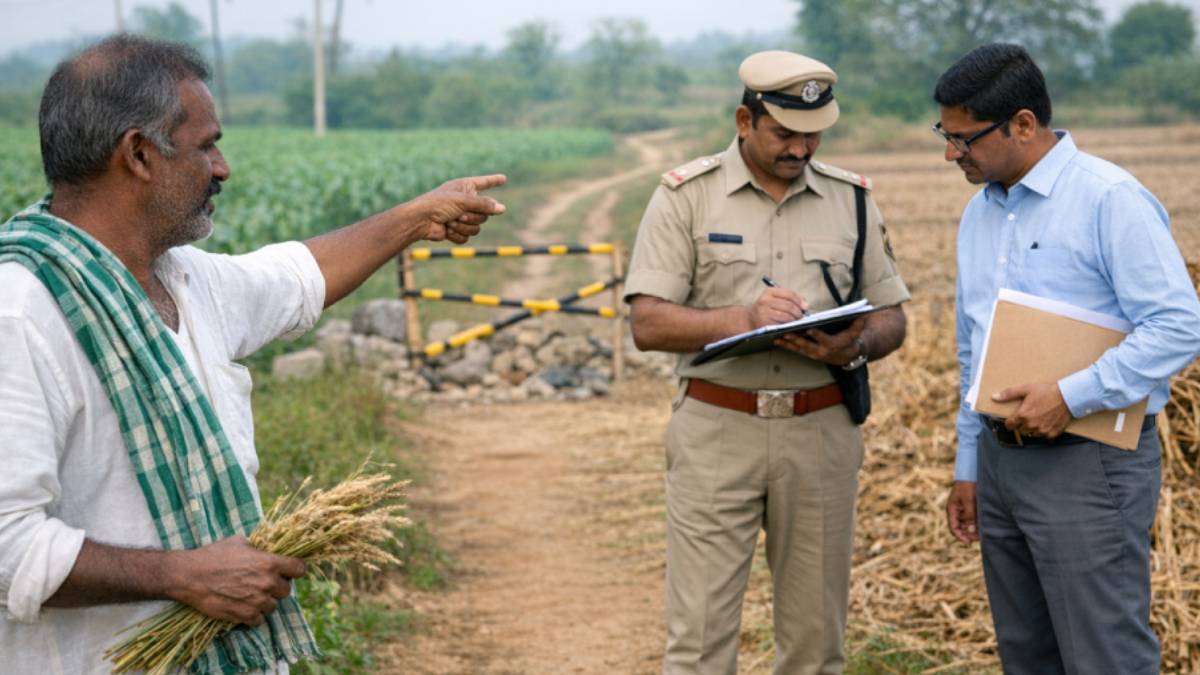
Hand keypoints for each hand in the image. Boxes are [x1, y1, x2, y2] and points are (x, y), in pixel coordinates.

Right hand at [165, 536, 305, 625]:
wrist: (189, 576)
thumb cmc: (213, 555)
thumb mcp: (239, 542)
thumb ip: (259, 549)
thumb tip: (268, 551)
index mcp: (269, 562)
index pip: (299, 569)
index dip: (294, 570)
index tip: (289, 571)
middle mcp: (267, 583)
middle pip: (286, 590)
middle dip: (277, 587)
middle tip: (262, 583)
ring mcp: (257, 601)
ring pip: (273, 606)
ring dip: (264, 602)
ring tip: (249, 595)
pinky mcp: (244, 615)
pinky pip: (259, 620)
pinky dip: (253, 615)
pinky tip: (243, 606)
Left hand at [418, 174, 506, 243]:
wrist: (421, 220)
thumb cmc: (438, 204)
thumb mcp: (463, 200)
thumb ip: (484, 204)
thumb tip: (502, 209)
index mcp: (466, 187)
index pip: (484, 183)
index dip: (494, 181)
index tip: (503, 178)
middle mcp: (466, 201)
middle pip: (485, 213)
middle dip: (472, 216)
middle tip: (459, 214)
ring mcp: (462, 217)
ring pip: (477, 227)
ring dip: (464, 226)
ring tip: (450, 221)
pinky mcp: (457, 230)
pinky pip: (468, 236)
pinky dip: (457, 234)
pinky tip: (447, 230)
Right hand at [747, 287, 807, 327]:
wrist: (750, 318)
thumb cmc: (767, 307)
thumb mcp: (774, 298)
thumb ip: (790, 298)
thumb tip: (805, 305)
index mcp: (769, 292)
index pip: (789, 294)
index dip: (799, 301)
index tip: (805, 307)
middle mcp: (765, 301)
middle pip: (789, 306)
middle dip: (798, 312)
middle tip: (801, 316)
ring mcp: (764, 312)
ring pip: (786, 316)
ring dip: (794, 320)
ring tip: (796, 321)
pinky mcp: (764, 323)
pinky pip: (781, 324)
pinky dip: (788, 325)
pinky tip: (789, 325)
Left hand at [774, 317, 864, 364]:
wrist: (848, 356)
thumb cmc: (850, 340)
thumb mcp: (855, 331)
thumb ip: (858, 323)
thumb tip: (863, 314)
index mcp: (832, 344)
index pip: (823, 338)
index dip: (815, 334)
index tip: (808, 329)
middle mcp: (821, 351)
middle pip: (806, 344)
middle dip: (795, 339)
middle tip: (785, 333)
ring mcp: (813, 354)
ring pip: (798, 349)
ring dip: (786, 343)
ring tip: (775, 337)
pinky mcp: (808, 354)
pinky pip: (796, 350)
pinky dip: (786, 346)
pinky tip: (776, 340)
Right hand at [946, 481, 978, 543]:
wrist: (972, 473)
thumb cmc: (968, 485)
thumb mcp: (969, 501)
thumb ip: (969, 516)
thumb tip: (971, 531)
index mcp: (952, 510)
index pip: (953, 528)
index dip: (960, 536)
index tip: (969, 542)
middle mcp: (957, 511)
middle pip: (960, 528)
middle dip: (969, 534)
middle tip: (980, 538)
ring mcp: (964, 509)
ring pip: (967, 524)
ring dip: (974, 529)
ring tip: (983, 533)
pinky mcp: (971, 507)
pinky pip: (973, 518)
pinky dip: (977, 523)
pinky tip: (984, 525)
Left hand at [992, 382, 1071, 436]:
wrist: (1068, 396)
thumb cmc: (1047, 391)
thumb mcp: (1026, 389)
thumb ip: (1009, 394)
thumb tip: (994, 397)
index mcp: (1023, 415)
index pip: (1009, 425)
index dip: (1010, 421)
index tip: (1014, 418)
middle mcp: (1031, 425)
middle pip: (1020, 429)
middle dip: (1022, 423)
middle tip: (1030, 414)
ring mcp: (1042, 431)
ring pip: (1032, 433)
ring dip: (1033, 428)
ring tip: (1039, 417)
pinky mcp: (1052, 433)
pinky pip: (1044, 436)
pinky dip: (1044, 431)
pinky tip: (1047, 422)